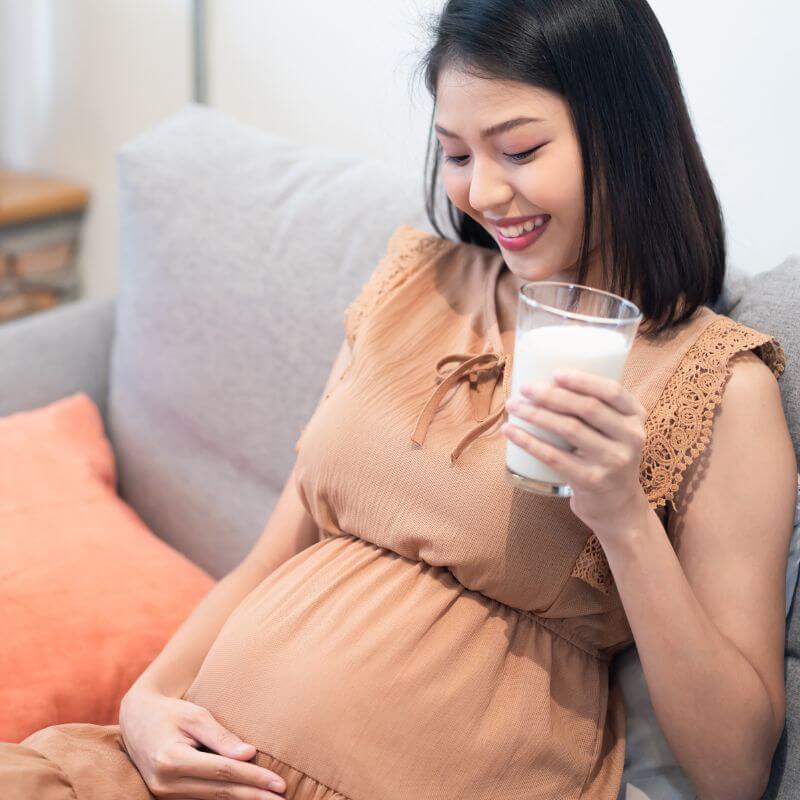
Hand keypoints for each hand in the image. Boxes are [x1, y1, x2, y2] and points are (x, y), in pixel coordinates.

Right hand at [119, 686, 286, 798]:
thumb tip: (249, 755)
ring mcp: (164, 794)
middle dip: (254, 797)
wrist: (136, 720)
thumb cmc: (170, 713)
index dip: (253, 778)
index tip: (279, 783)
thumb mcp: (196, 715)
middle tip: (283, 799)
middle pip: (220, 792)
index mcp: (172, 759)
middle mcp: (165, 783)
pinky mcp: (167, 797)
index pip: (223, 772)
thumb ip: (221, 737)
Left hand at [502, 368, 649, 540]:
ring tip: (513, 406)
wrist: (617, 505)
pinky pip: (554, 456)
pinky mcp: (591, 480)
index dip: (583, 379)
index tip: (554, 373)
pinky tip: (510, 431)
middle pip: (587, 408)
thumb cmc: (607, 456)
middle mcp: (630, 438)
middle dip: (551, 394)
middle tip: (525, 388)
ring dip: (536, 414)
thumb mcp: (617, 430)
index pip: (612, 391)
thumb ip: (598, 407)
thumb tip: (548, 380)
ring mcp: (612, 461)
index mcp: (636, 417)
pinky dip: (528, 441)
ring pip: (568, 429)